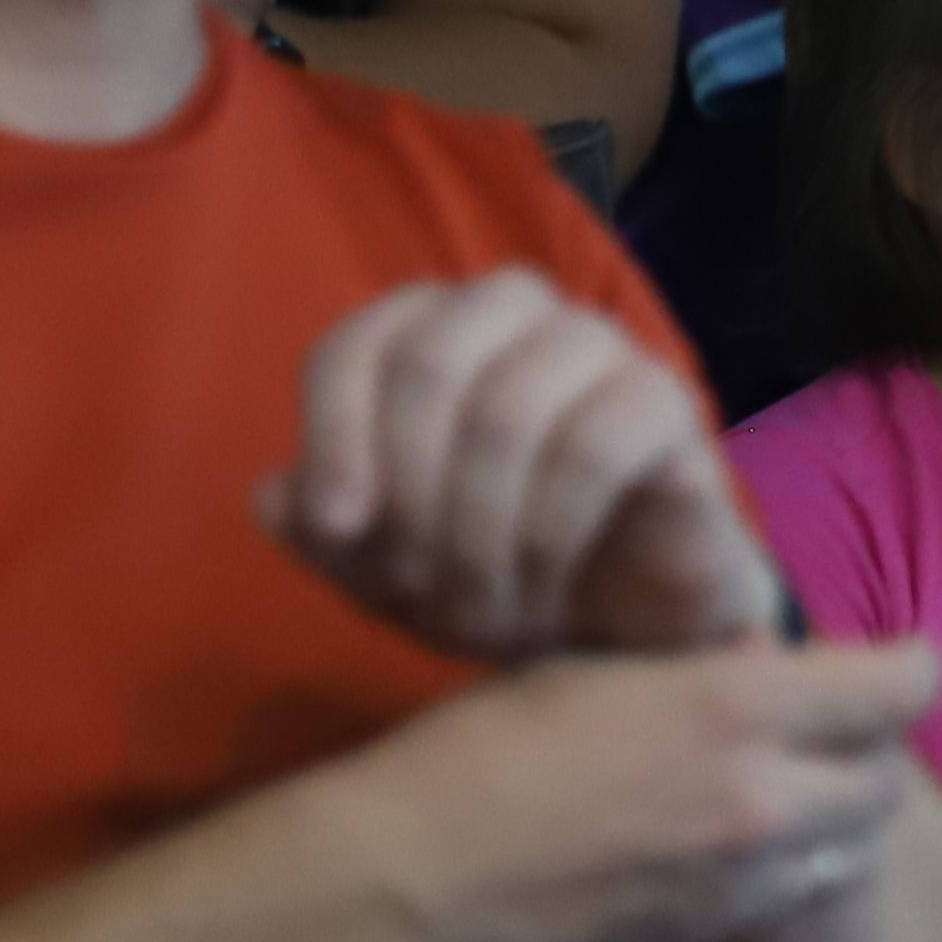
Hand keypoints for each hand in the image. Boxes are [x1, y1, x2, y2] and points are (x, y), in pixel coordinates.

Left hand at [264, 271, 786, 663]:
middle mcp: (516, 312)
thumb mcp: (384, 568)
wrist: (626, 629)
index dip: (333, 436)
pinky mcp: (666, 402)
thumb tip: (274, 496)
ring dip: (477, 532)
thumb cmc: (497, 573)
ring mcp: (601, 348)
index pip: (358, 346)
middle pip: (428, 365)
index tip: (334, 530)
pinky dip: (548, 531)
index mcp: (434, 326)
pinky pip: (593, 447)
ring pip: (506, 412)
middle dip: (410, 498)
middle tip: (418, 588)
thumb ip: (323, 528)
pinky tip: (543, 583)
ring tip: (483, 608)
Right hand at [338, 638, 940, 941]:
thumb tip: (763, 663)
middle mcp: (763, 803)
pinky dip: (775, 871)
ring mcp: (740, 888)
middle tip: (825, 731)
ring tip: (774, 791)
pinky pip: (780, 902)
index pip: (902, 688)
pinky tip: (714, 849)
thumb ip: (701, 670)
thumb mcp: (597, 672)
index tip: (892, 663)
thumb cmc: (480, 753)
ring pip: (847, 852)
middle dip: (870, 751)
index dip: (911, 669)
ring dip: (831, 818)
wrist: (409, 888)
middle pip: (889, 782)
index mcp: (737, 710)